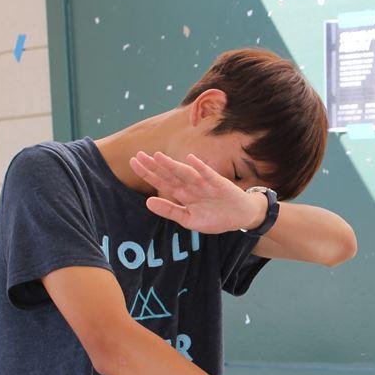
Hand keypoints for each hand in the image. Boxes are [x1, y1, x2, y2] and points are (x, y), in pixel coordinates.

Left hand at [128, 151, 266, 233]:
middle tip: (139, 155)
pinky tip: (191, 159)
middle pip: (170, 174)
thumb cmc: (214, 217)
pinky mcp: (218, 183)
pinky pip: (208, 175)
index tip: (134, 163)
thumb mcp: (189, 219)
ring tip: (158, 156)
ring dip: (173, 165)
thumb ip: (169, 210)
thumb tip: (147, 202)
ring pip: (185, 173)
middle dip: (155, 166)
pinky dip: (200, 167)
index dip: (148, 173)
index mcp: (181, 194)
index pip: (161, 182)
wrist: (240, 216)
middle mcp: (190, 186)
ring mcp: (203, 183)